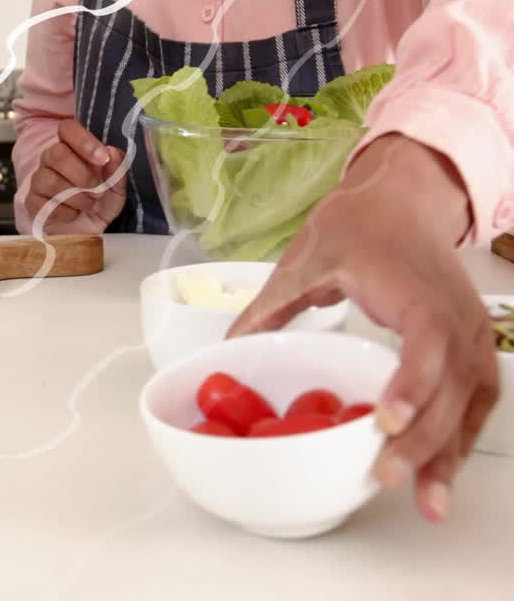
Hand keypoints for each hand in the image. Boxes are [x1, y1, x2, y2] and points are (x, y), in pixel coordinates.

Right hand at [23, 117, 126, 233]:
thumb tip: (112, 152)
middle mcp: (51, 159)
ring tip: (89, 204)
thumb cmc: (101, 202)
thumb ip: (117, 169)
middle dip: (83, 175)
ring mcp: (39, 180)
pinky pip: (44, 204)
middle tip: (98, 190)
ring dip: (77, 197)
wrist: (89, 230)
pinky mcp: (32, 202)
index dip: (83, 140)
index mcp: (71, 147)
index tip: (102, 159)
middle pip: (57, 154)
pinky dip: (66, 212)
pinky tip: (74, 214)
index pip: (67, 129)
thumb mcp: (117, 187)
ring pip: (51, 180)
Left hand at [229, 134, 499, 522]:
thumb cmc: (359, 225)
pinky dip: (459, 439)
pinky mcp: (470, 349)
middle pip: (451, 387)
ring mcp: (469, 335)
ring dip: (449, 454)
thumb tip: (230, 345)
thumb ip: (272, 304)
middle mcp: (454, 319)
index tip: (389, 421)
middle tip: (384, 476)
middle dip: (424, 439)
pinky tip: (438, 476)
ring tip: (427, 503)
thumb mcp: (308, 257)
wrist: (402, 200)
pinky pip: (473, 402)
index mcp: (416, 292)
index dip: (413, 385)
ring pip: (468, 403)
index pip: (428, 343)